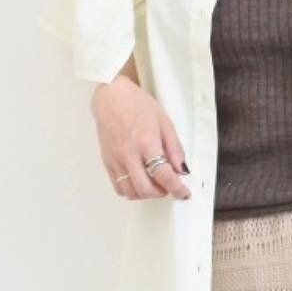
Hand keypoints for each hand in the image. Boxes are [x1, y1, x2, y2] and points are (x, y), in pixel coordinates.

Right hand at [90, 75, 191, 200]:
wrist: (111, 96)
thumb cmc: (137, 104)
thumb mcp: (165, 122)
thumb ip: (175, 149)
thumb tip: (182, 170)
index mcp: (146, 142)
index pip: (163, 175)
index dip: (177, 189)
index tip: (183, 193)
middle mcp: (129, 153)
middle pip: (146, 189)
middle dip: (161, 193)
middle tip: (168, 186)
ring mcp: (116, 159)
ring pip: (130, 192)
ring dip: (146, 194)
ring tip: (154, 184)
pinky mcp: (107, 161)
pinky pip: (118, 187)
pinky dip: (131, 191)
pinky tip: (139, 181)